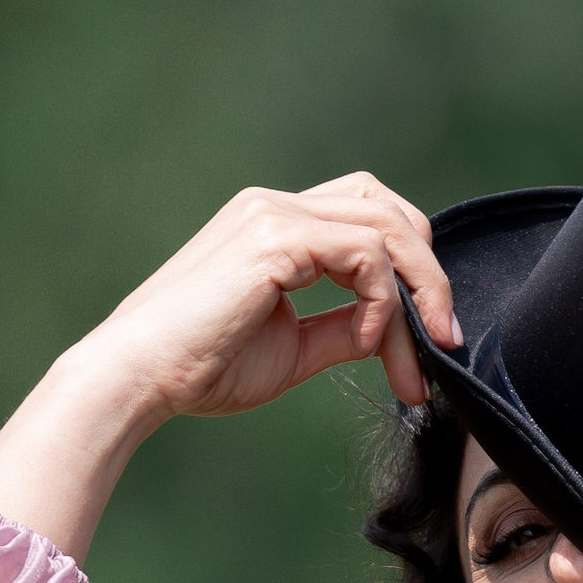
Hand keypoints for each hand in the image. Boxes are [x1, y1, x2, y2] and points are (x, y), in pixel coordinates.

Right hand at [0, 172, 459, 563]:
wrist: (138, 376)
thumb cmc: (201, 367)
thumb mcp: (294, 348)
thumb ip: (345, 328)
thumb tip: (395, 329)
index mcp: (275, 226)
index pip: (367, 218)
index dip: (410, 273)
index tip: (428, 345)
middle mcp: (275, 206)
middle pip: (388, 207)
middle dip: (430, 273)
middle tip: (444, 340)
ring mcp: (274, 214)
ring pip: (388, 226)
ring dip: (421, 292)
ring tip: (421, 354)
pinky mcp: (276, 239)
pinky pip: (367, 254)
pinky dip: (385, 301)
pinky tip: (370, 343)